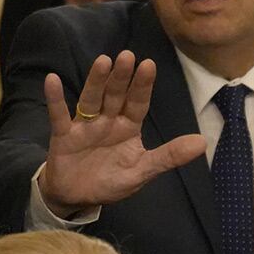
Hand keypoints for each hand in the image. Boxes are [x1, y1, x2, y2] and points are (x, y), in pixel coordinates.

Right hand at [37, 50, 207, 215]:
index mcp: (128, 127)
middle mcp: (108, 121)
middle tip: (127, 56)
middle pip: (115, 96)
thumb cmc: (110, 181)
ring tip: (103, 61)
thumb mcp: (142, 171)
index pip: (138, 103)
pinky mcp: (63, 135)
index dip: (143, 86)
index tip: (149, 65)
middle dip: (122, 78)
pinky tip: (51, 79)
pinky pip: (59, 115)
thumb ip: (169, 156)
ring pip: (91, 99)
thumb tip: (202, 142)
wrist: (77, 197)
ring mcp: (85, 125)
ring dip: (96, 81)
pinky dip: (55, 98)